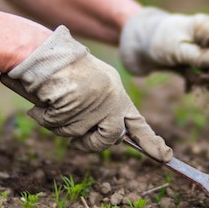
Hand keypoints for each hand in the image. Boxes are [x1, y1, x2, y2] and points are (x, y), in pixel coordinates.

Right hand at [0, 25, 172, 161]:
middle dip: (91, 143)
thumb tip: (114, 137)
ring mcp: (93, 104)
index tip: (165, 156)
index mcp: (116, 92)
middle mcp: (110, 99)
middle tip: (76, 136)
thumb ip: (103, 109)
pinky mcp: (74, 107)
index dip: (151, 142)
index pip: (137, 122)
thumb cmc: (62, 67)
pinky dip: (45, 117)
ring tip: (55, 102)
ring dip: (62, 125)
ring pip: (77, 135)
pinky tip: (44, 100)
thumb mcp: (92, 85)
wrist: (44, 51)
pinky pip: (56, 126)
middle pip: (109, 139)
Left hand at [119, 7, 208, 89]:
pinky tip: (188, 86)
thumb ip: (196, 55)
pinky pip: (206, 72)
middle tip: (201, 83)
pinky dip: (199, 80)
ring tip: (190, 80)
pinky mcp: (197, 57)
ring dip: (206, 78)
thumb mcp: (176, 50)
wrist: (137, 44)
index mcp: (206, 27)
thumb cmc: (156, 42)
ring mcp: (204, 46)